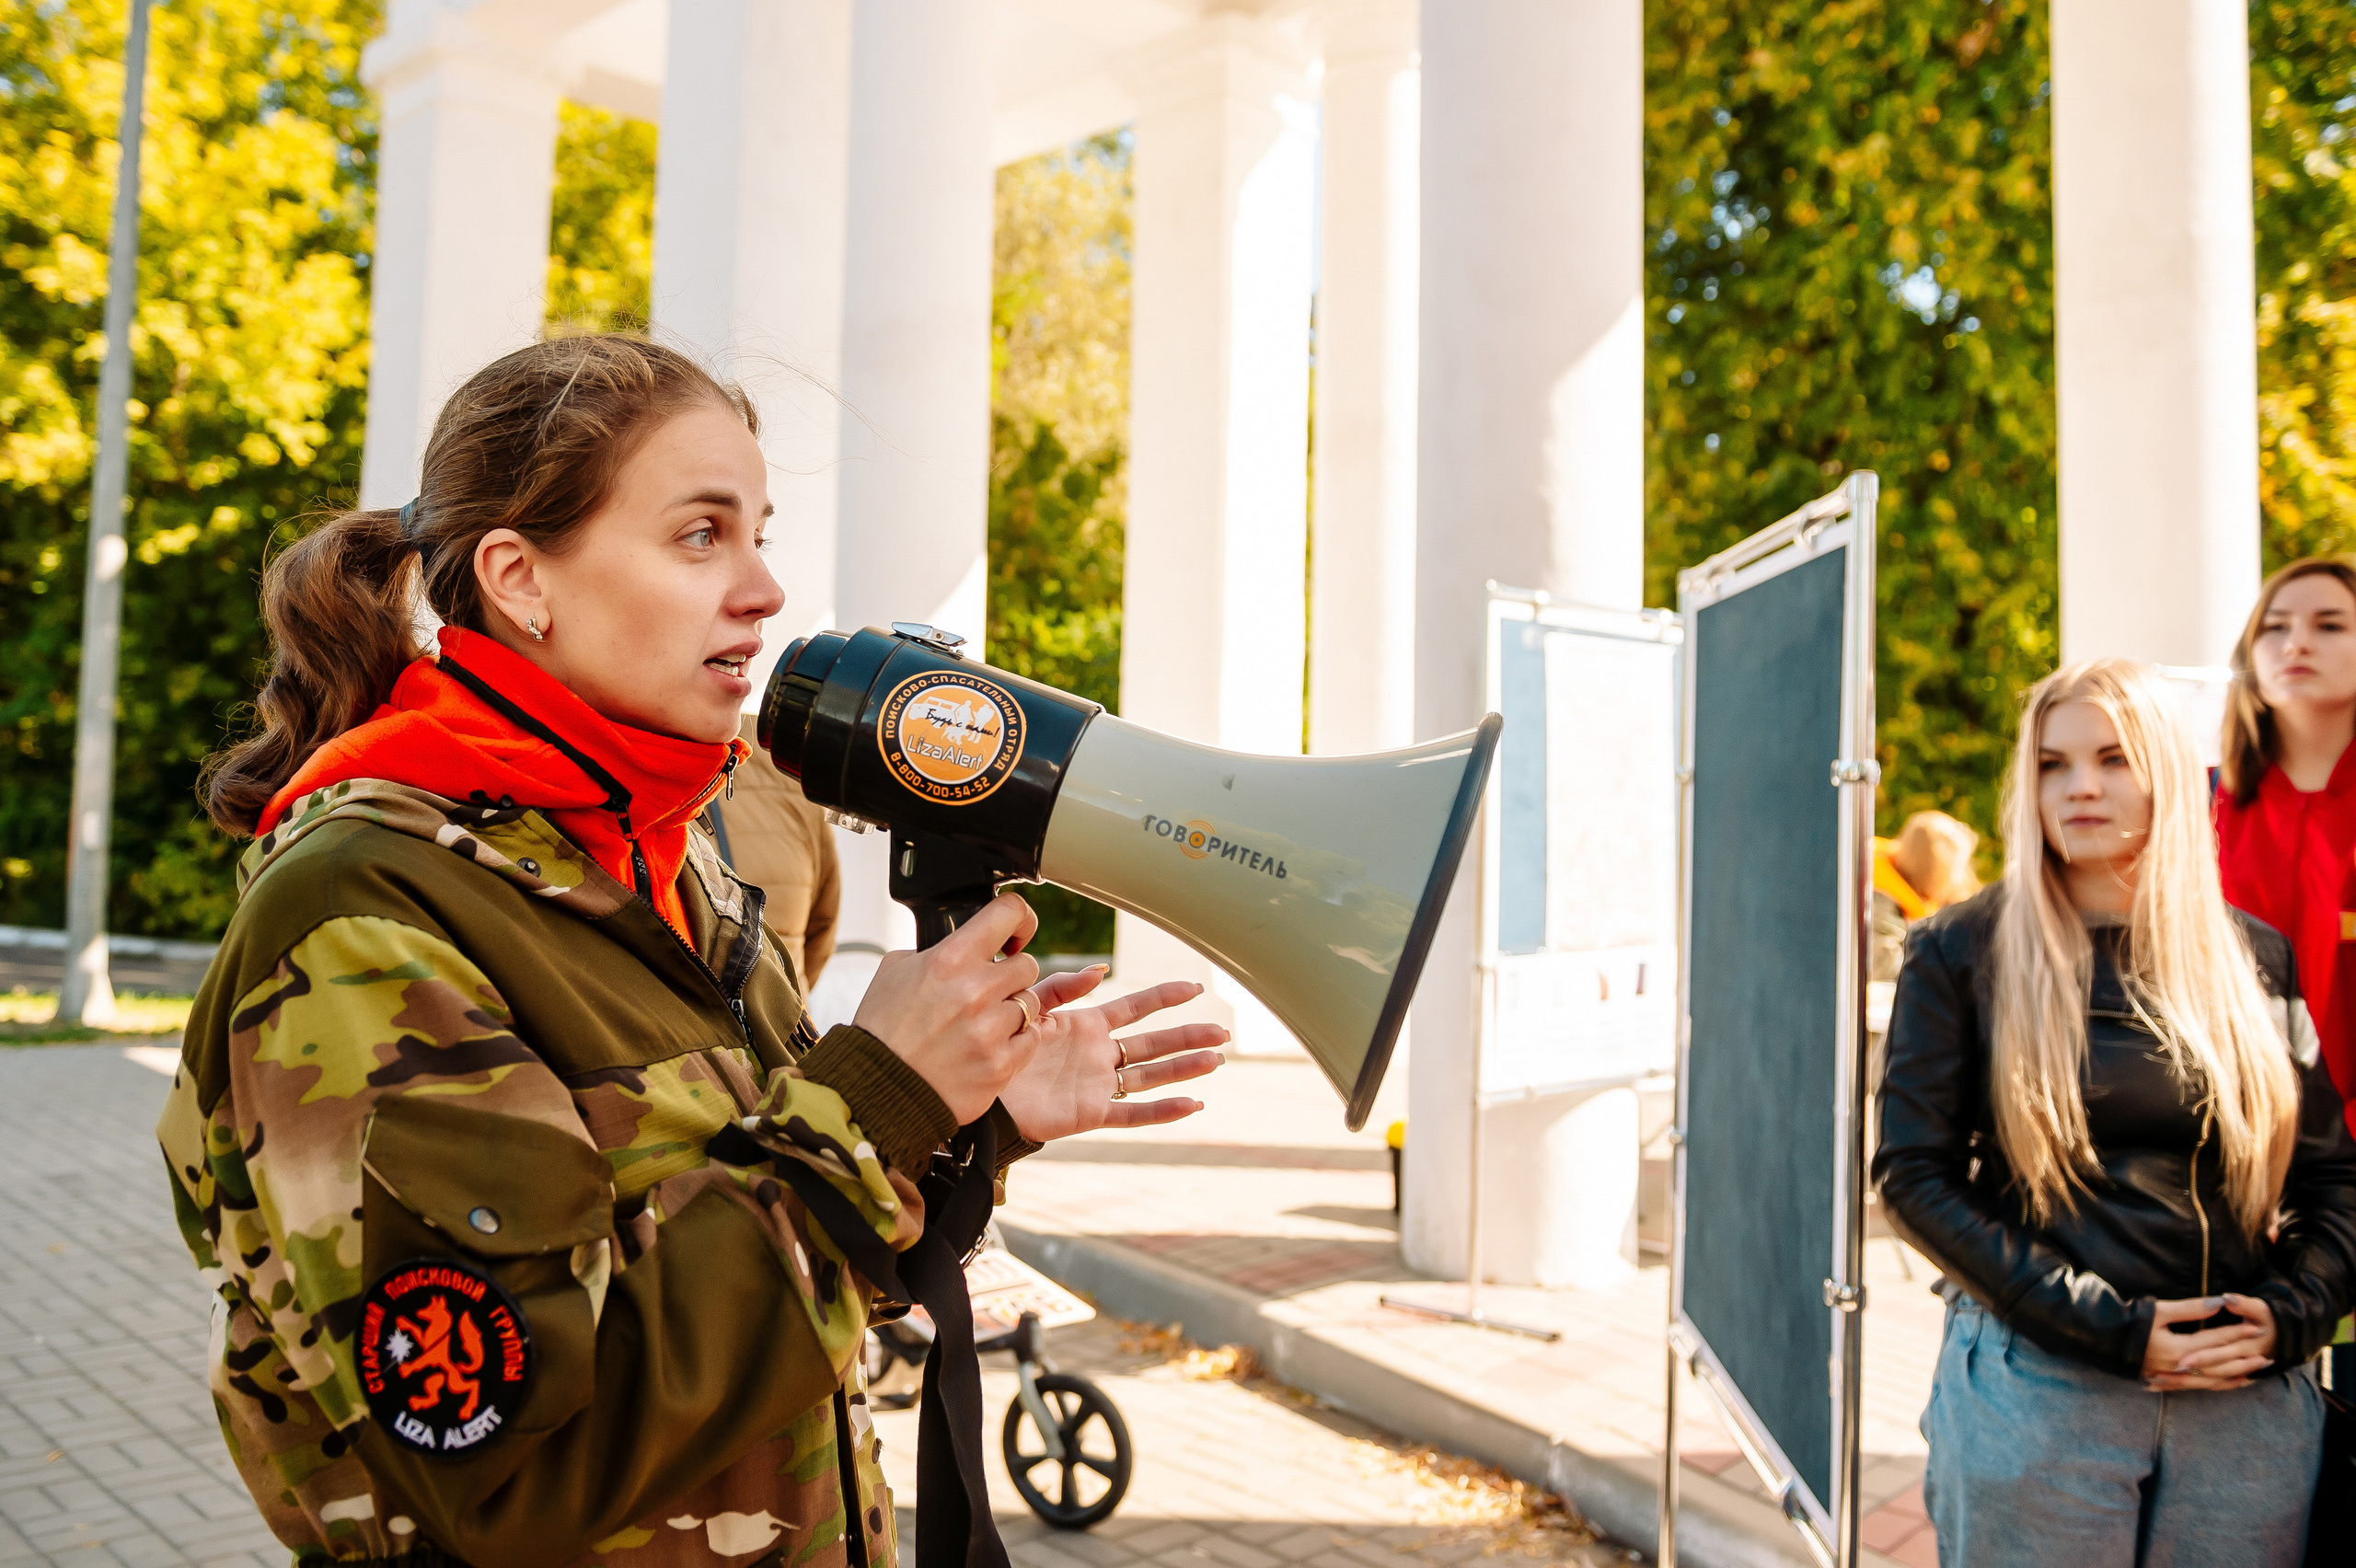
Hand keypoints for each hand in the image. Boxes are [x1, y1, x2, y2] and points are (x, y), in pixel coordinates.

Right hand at [852, 892, 1042, 1124]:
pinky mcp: (1001, 1064)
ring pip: (1031, 1004)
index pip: (1008, 913)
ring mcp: (991, 1029)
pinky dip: (1016, 1042)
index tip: (1015, 934)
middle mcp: (975, 990)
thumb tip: (962, 940)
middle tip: (988, 993)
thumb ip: (933, 950)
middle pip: (1028, 965)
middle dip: (1011, 976)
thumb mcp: (894, 971)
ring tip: (981, 1025)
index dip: (1020, 918)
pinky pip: (1031, 1038)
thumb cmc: (884, 1030)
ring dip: (1012, 1012)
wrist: (878, 1088)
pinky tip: (989, 1046)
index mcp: (950, 960)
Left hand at [997, 970, 1227, 1142]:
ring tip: (1216, 1060)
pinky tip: (1192, 1103)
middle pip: (1154, 1042)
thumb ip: (1063, 988)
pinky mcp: (1091, 1113)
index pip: (1135, 1008)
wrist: (981, 1092)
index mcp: (1086, 1026)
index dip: (1165, 997)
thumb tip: (1100, 969)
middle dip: (1188, 1036)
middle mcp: (1099, 1055)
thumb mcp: (1031, 1008)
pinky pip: (1133, 1113)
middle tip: (1223, 1032)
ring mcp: (1098, 1085)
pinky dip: (1163, 1111)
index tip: (1193, 988)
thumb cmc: (999, 1048)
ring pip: (1152, 1075)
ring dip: (1185, 1068)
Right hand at [2142, 1294, 2277, 1390]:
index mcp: (2178, 1350)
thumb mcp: (2159, 1310)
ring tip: (2254, 1374)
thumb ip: (2191, 1309)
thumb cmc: (2130, 1321)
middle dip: (2243, 1360)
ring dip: (2234, 1377)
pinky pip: (2198, 1386)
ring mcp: (2173, 1377)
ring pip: (2211, 1380)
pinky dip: (2217, 1384)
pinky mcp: (2168, 1380)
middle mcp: (2178, 1368)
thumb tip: (2220, 1304)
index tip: (2257, 1327)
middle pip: (2219, 1365)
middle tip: (2267, 1357)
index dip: (2237, 1333)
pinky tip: (2229, 1383)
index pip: (2215, 1341)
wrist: (2101, 1339)